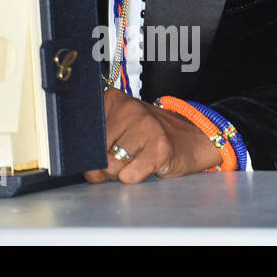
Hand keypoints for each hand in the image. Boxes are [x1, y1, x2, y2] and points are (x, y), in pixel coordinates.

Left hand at [83, 89, 223, 182]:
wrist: (191, 138)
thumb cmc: (149, 136)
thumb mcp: (120, 128)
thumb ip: (99, 144)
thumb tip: (89, 170)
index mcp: (113, 99)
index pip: (85, 131)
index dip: (86, 151)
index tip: (91, 156)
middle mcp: (129, 108)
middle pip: (98, 150)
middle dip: (102, 166)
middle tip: (116, 164)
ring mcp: (146, 126)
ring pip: (112, 164)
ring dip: (118, 173)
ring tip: (131, 163)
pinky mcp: (160, 147)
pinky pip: (130, 174)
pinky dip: (133, 177)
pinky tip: (143, 166)